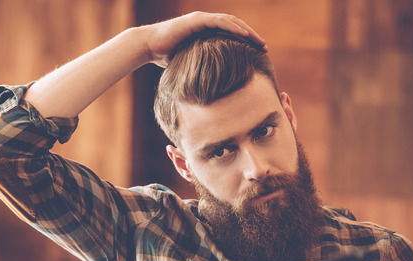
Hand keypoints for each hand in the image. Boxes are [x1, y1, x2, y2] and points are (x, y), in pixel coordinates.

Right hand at [142, 12, 265, 67]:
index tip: (257, 54)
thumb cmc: (164, 56)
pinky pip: (219, 22)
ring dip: (247, 32)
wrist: (148, 46)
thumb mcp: (187, 64)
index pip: (230, 35)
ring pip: (231, 22)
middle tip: (264, 48)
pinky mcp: (197, 20)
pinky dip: (233, 28)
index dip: (245, 43)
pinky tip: (244, 36)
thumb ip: (198, 69)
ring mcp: (202, 19)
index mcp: (205, 32)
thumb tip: (205, 88)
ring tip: (259, 43)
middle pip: (235, 27)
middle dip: (251, 37)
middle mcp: (206, 23)